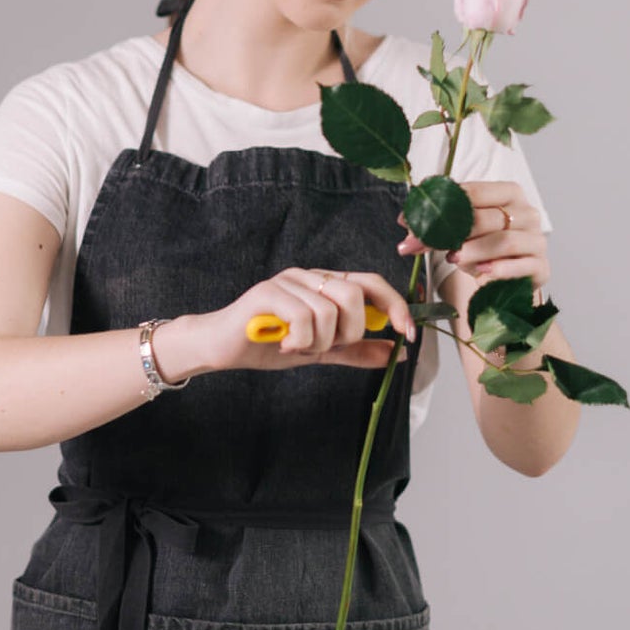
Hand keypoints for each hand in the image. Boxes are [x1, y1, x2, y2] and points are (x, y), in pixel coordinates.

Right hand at [191, 267, 418, 373]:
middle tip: (327, 348)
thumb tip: (398, 353)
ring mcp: (287, 281)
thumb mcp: (322, 351)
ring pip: (329, 311)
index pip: (371, 282)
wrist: (222, 349)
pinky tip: (284, 346)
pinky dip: (300, 342)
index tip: (408, 335)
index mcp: (325, 284)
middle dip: (350, 332)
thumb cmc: (269, 345)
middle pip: (355, 294)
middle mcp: (309, 276)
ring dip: (319, 342)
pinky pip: (304, 317)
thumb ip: (357, 350)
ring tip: (297, 348)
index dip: (395, 306)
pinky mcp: (267, 293)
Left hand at [396, 180, 549, 296]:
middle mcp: (527, 212)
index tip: (408, 221)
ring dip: (474, 249)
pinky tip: (481, 273)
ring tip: (452, 258)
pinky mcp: (542, 267)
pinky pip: (522, 266)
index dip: (439, 204)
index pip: (474, 192)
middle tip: (420, 244)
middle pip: (485, 218)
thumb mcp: (461, 233)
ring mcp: (537, 240)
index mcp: (509, 193)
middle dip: (449, 232)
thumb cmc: (485, 249)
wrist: (511, 280)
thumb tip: (406, 225)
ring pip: (504, 241)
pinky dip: (500, 269)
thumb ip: (438, 226)